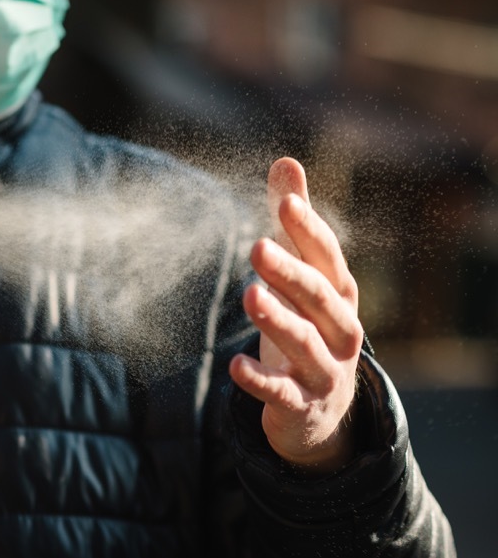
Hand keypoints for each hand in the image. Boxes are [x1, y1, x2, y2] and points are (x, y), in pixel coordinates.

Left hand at [230, 157, 363, 472]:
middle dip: (291, 271)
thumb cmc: (309, 328)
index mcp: (338, 294)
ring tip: (250, 294)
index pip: (328, 257)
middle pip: (320, 297)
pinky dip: (260, 380)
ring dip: (278, 319)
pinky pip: (282, 393)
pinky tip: (235, 365)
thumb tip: (286, 161)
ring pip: (304, 344)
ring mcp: (324, 370)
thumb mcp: (303, 277)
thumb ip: (293, 224)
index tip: (286, 202)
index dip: (309, 230)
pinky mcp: (301, 405)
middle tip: (258, 245)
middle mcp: (340, 331)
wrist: (322, 414)